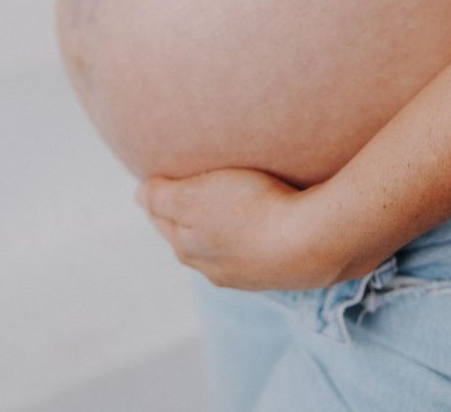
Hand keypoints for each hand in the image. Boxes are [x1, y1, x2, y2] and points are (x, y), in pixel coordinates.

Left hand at [133, 167, 339, 290]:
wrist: (312, 242)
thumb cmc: (251, 211)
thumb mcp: (194, 195)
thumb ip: (161, 196)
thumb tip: (138, 194)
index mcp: (187, 248)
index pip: (162, 218)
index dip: (161, 195)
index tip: (164, 176)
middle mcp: (214, 268)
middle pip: (192, 235)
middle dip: (192, 213)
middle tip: (197, 185)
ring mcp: (249, 274)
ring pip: (227, 245)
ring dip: (228, 224)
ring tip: (236, 199)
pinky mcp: (283, 272)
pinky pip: (260, 249)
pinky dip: (257, 233)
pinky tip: (269, 220)